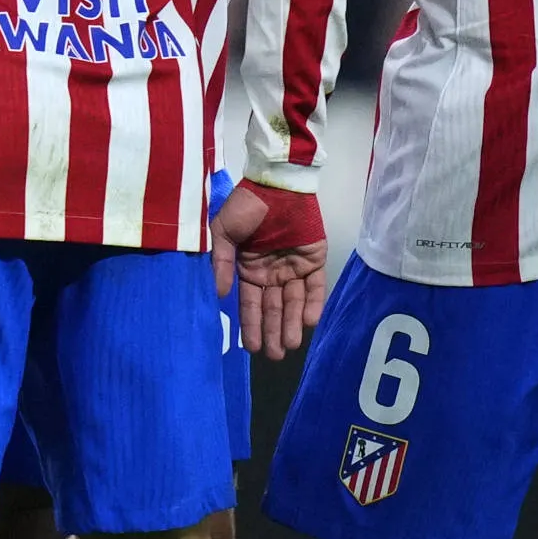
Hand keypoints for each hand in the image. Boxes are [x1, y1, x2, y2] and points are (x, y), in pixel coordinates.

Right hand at [212, 181, 327, 357]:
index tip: (251, 347)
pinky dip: (313, 303)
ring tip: (290, 345)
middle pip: (273, 308)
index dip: (251, 325)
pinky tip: (308, 321)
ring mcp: (294, 267)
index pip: (250, 304)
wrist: (276, 182)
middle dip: (273, 331)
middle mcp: (272, 273)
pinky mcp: (314, 259)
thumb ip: (222, 261)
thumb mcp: (223, 230)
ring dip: (292, 323)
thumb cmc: (247, 205)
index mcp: (249, 269)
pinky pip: (316, 286)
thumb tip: (221, 294)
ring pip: (294, 301)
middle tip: (274, 356)